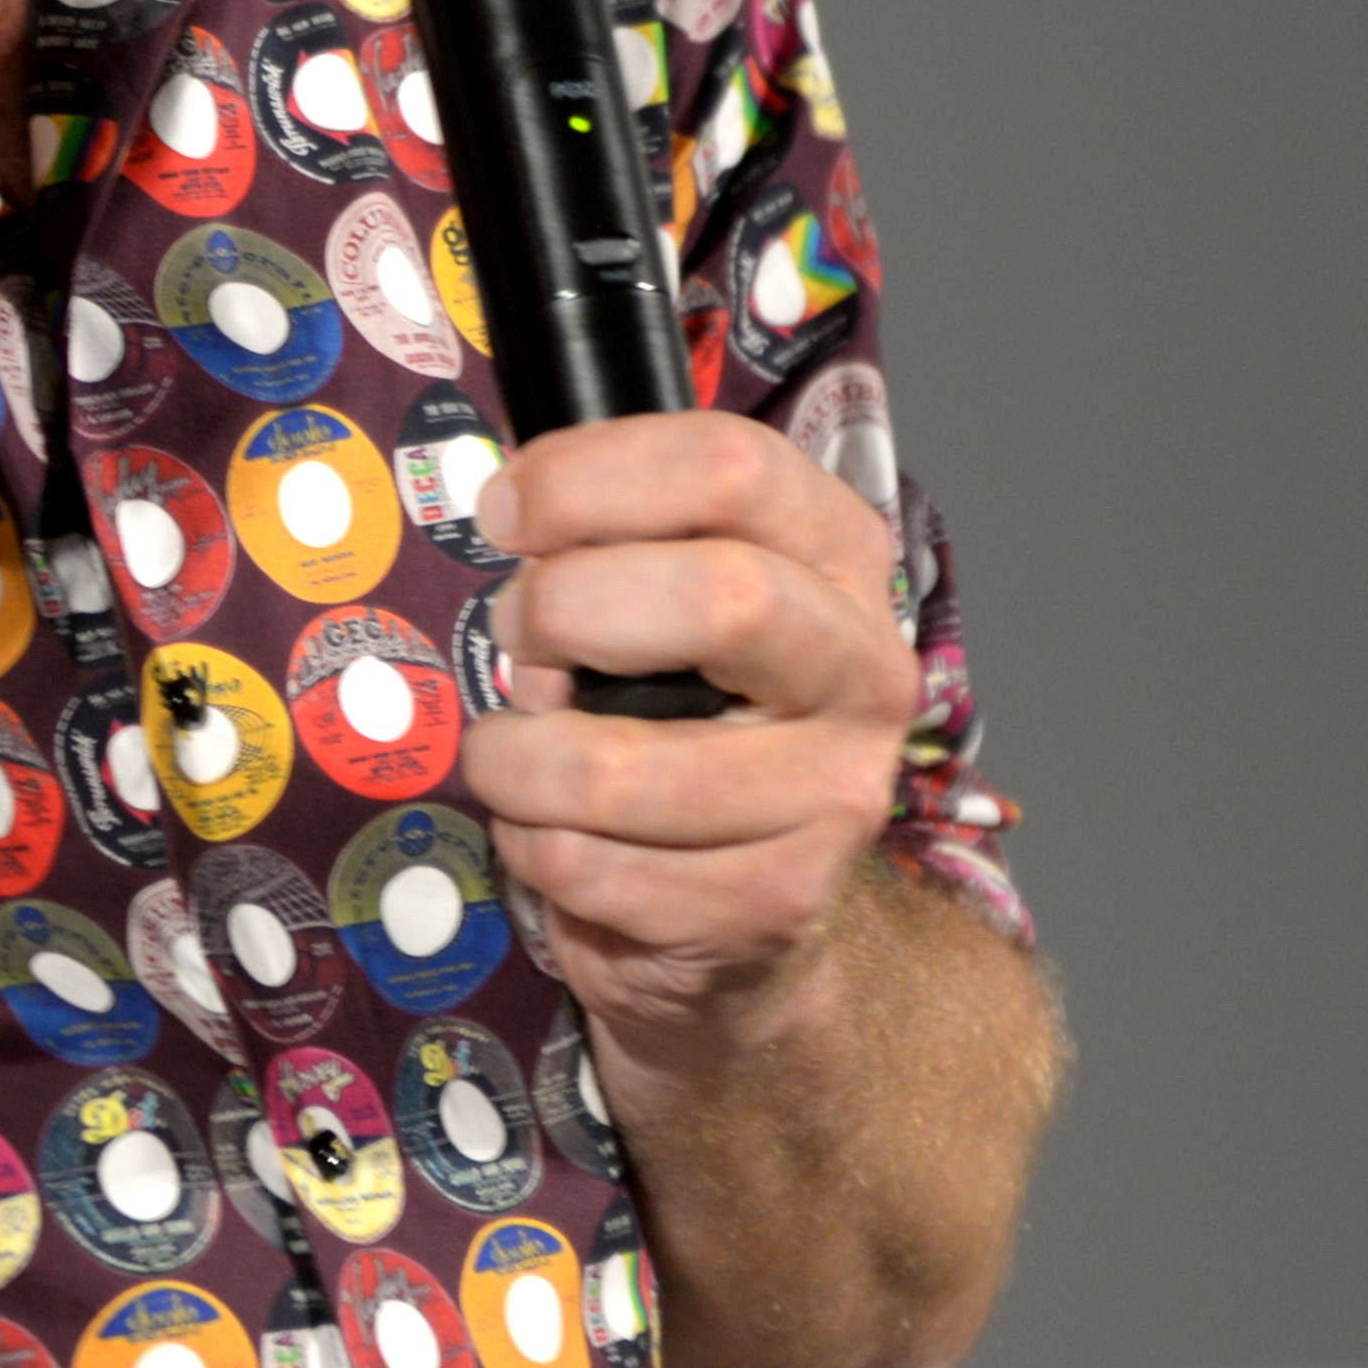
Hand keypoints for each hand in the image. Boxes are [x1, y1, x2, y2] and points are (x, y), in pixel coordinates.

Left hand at [456, 409, 915, 1046]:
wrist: (756, 902)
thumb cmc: (689, 713)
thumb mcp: (674, 595)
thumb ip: (614, 541)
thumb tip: (507, 517)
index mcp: (838, 553)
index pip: (732, 465)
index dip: (591, 477)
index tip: (504, 514)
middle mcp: (863, 666)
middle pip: (720, 596)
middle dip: (566, 611)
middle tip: (516, 639)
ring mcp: (834, 794)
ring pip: (619, 768)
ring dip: (516, 762)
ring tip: (512, 759)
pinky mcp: (778, 900)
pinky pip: (598, 873)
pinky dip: (535, 852)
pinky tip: (551, 836)